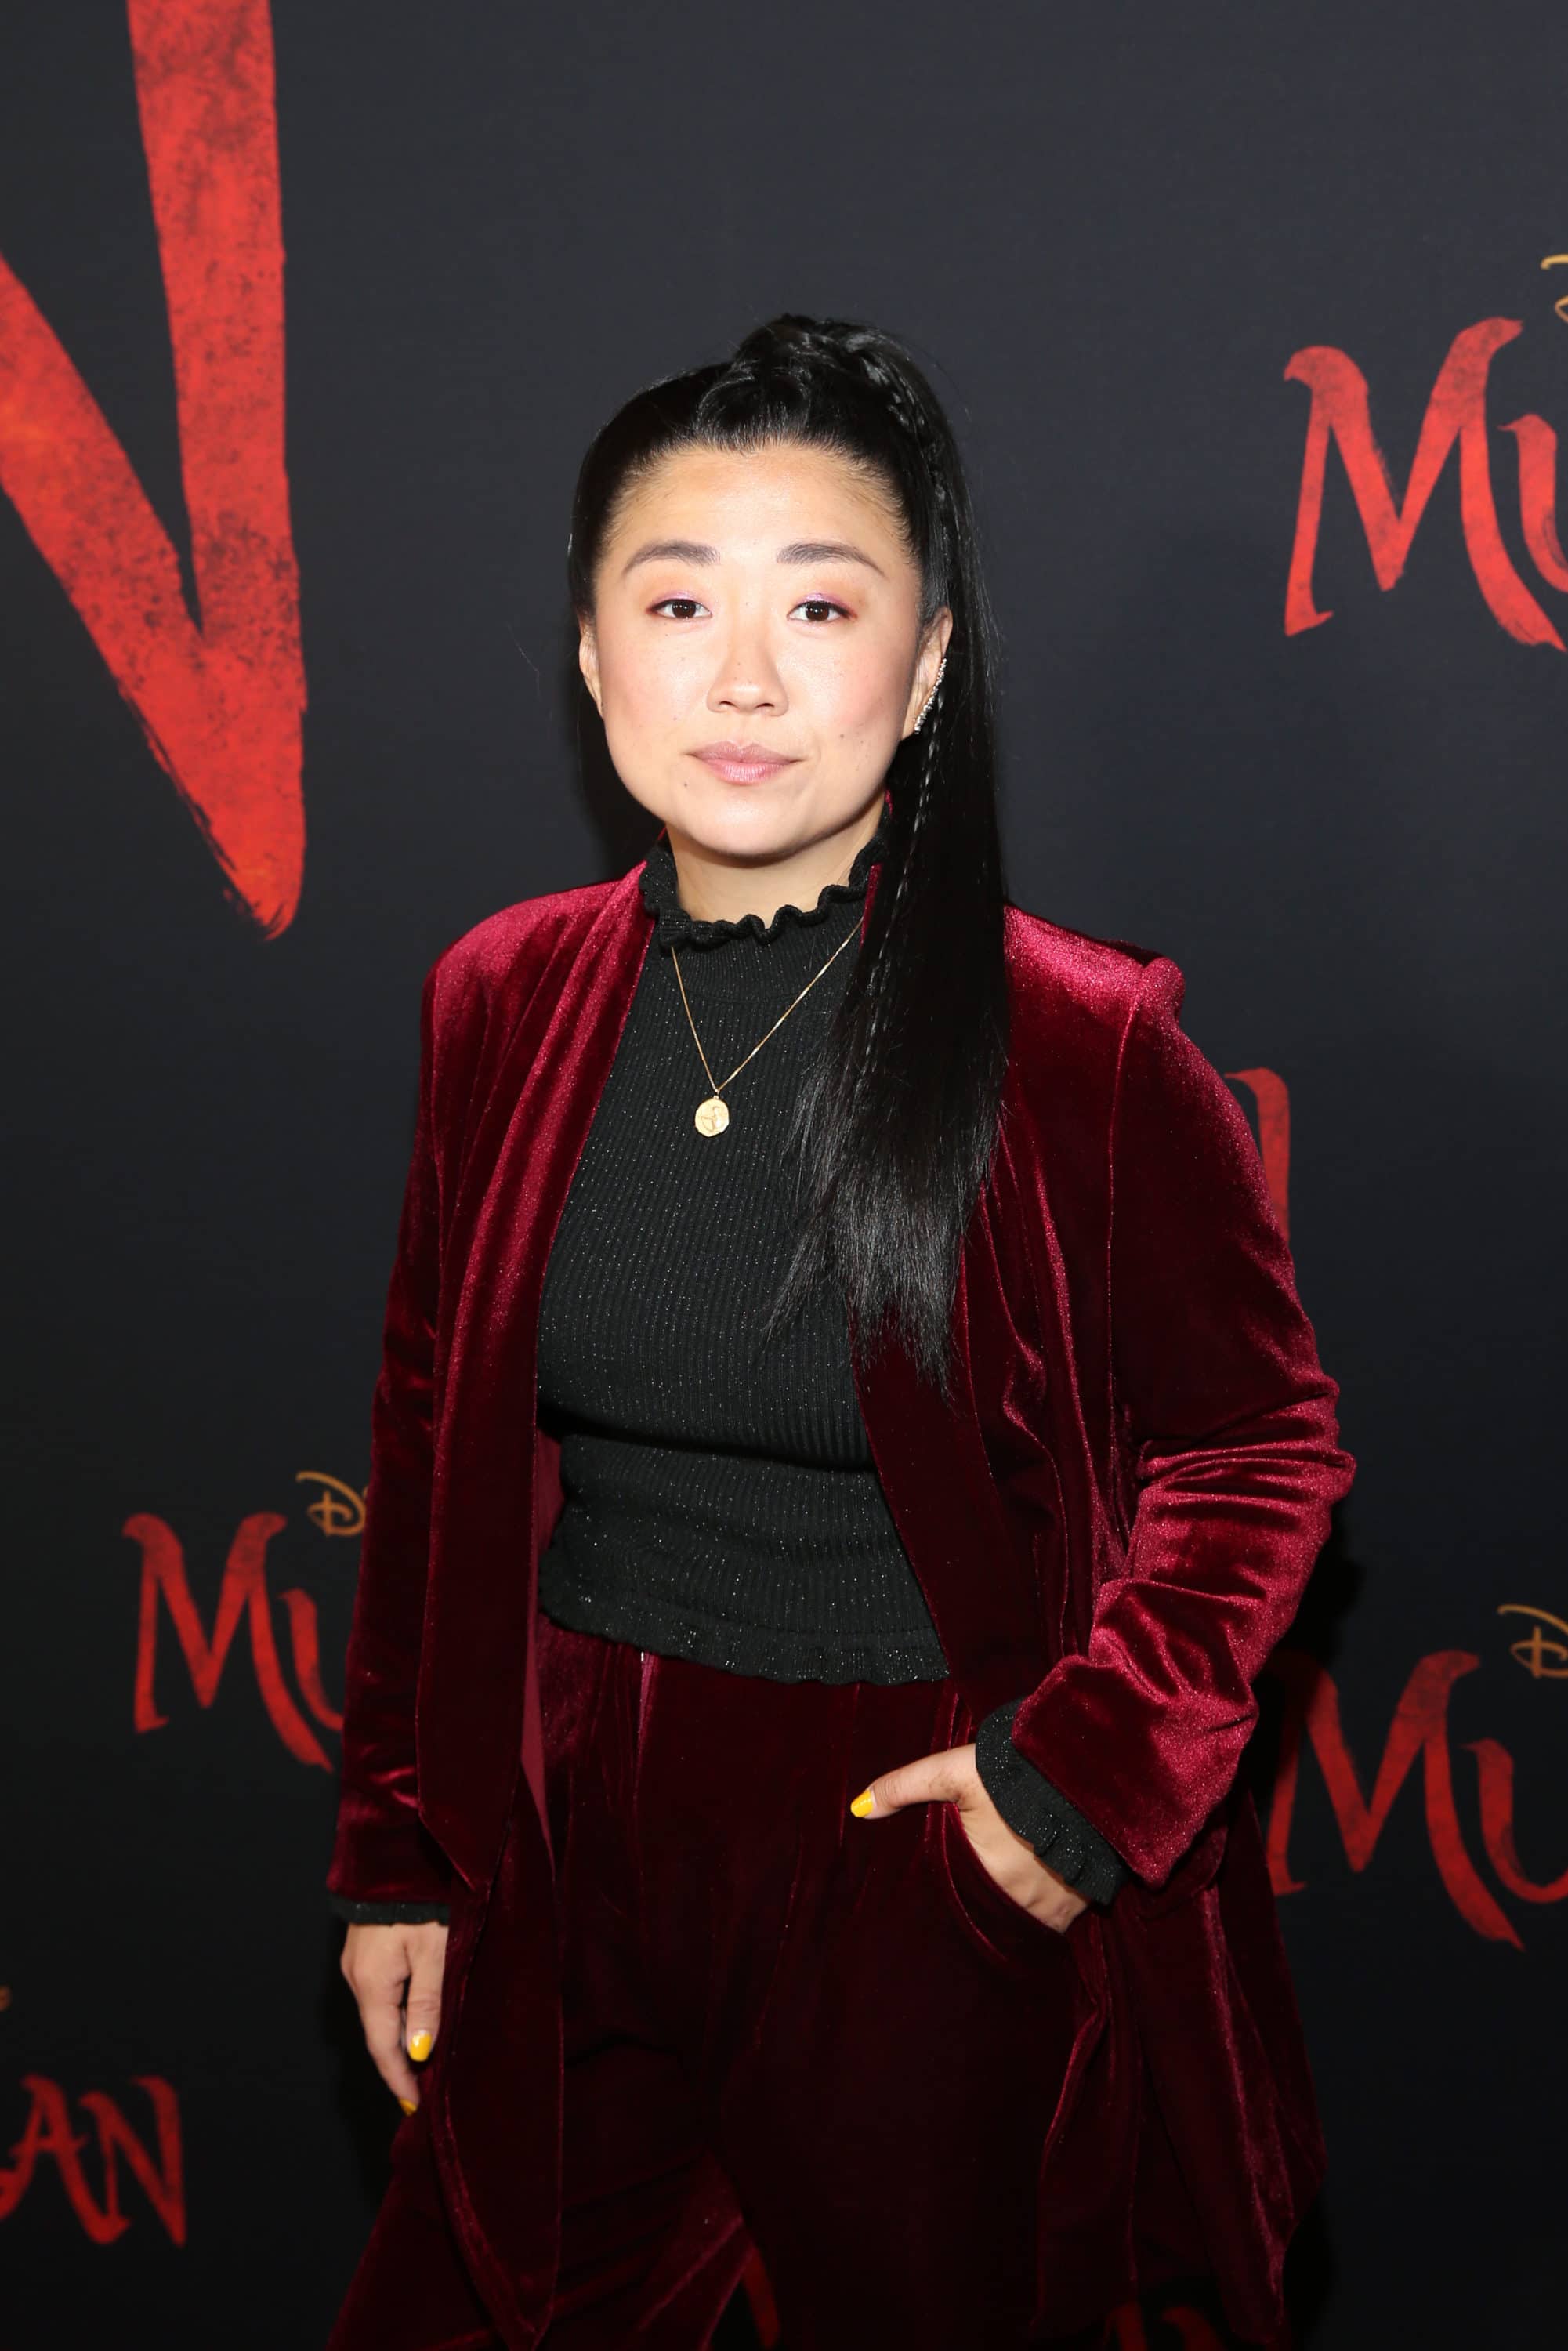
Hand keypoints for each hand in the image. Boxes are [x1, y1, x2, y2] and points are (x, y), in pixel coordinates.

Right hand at [340, 1919, 449, 2110]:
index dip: (400, 2080)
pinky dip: (397, 2012)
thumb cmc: (424, 1901)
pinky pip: (380, 1992)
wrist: (399, 1853)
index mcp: (372, 1984)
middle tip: (427, 2090)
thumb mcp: (434, 1952)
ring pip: (380, 2012)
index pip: (383, 2047)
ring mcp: (357, 1962)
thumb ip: (427, 2003)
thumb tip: (417, 2052)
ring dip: (401, 2037)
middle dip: (401, 2063)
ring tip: (426, 2060)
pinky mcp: (364, 1949)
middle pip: (379, 2033)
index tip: (416, 2108)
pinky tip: (416, 2019)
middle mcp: (357, 1978)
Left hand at [851, 1743, 1088, 1934]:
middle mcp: (1013, 1901)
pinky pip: (1052, 1924)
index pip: (945, 1902)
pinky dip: (1039, 1913)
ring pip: (1016, 1922)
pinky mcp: (1078, 1906)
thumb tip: (859, 1809)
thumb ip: (904, 1787)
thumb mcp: (953, 1771)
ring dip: (1005, 1912)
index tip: (931, 1893)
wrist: (1084, 1772)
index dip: (936, 1898)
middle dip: (970, 1906)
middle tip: (962, 1893)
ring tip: (995, 1895)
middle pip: (980, 1914)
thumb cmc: (1013, 1771)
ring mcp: (1048, 1909)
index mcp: (977, 1873)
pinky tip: (1032, 1895)